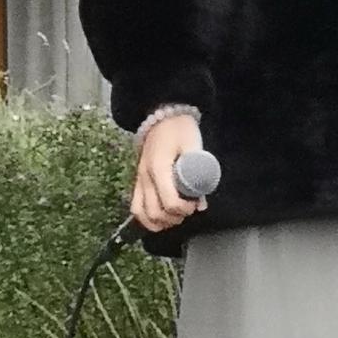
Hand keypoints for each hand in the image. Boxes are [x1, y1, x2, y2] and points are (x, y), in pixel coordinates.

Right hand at [131, 111, 206, 232]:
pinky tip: (162, 218)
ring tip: (176, 215)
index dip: (185, 209)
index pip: (170, 202)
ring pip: (142, 214)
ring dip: (160, 221)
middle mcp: (145, 177)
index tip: (195, 204)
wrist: (163, 116)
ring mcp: (138, 180)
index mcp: (159, 168)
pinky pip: (136, 207)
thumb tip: (201, 203)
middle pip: (155, 213)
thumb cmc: (181, 130)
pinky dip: (147, 218)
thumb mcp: (195, 147)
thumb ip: (199, 175)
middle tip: (188, 209)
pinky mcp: (137, 182)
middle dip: (174, 218)